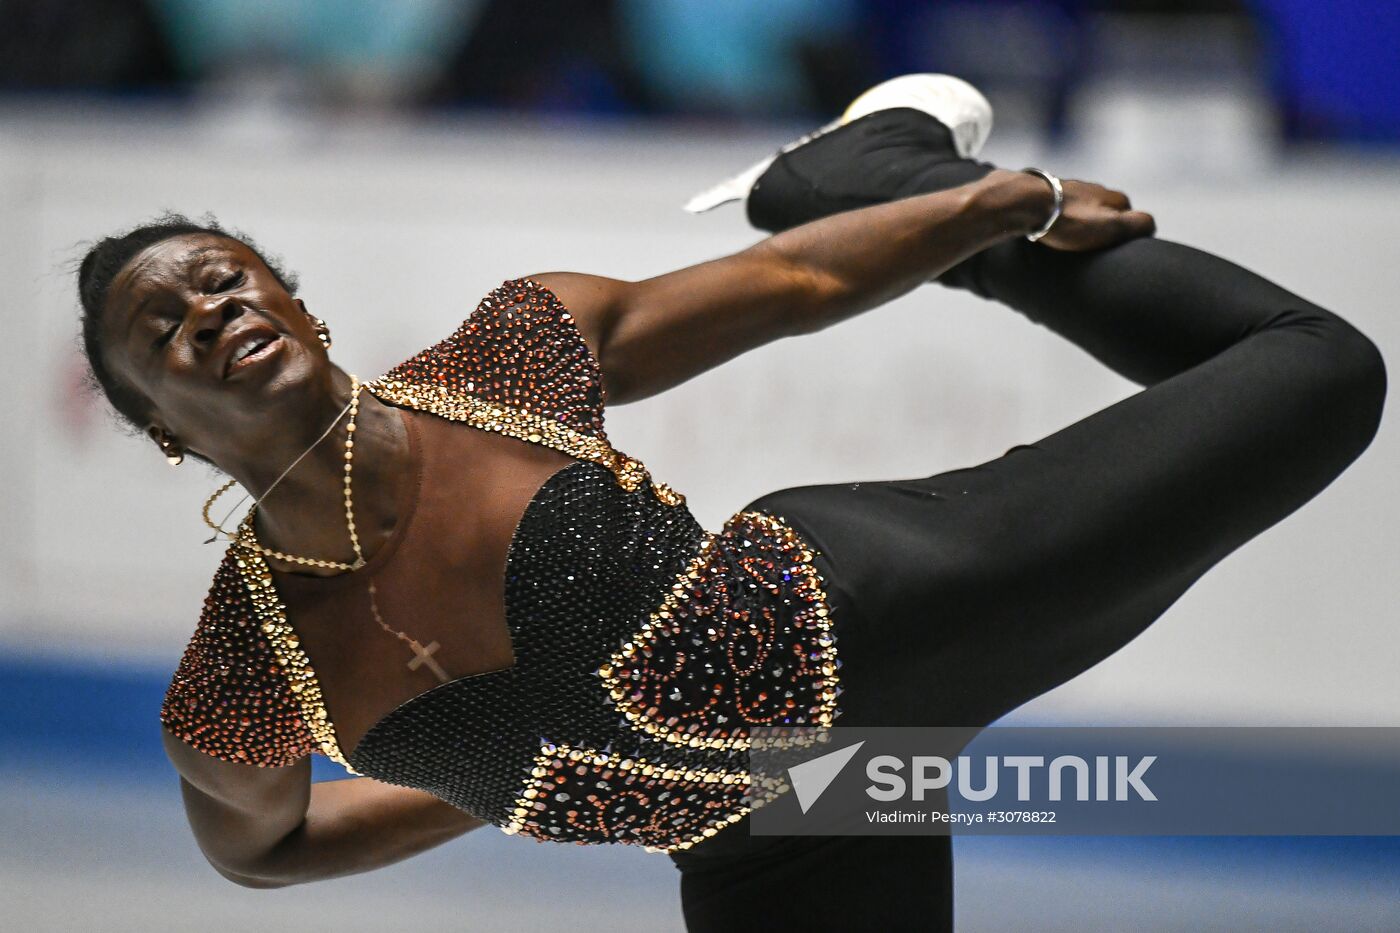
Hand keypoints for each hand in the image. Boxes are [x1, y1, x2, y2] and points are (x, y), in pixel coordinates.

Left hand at [1035, 177, 1156, 251]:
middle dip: (1103, 228)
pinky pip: (1059, 209)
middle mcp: (1094, 188)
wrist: (1025, 203)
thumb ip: (1137, 224)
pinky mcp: (1046, 192)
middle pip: (1106, 211)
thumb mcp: (1111, 226)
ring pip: (1082, 209)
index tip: (1119, 250)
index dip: (1129, 234)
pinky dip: (1060, 219)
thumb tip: (1151, 226)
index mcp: (1113, 197)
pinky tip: (1051, 230)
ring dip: (1080, 223)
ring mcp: (1070, 188)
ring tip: (1070, 241)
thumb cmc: (1068, 220)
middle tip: (1093, 248)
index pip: (1132, 216)